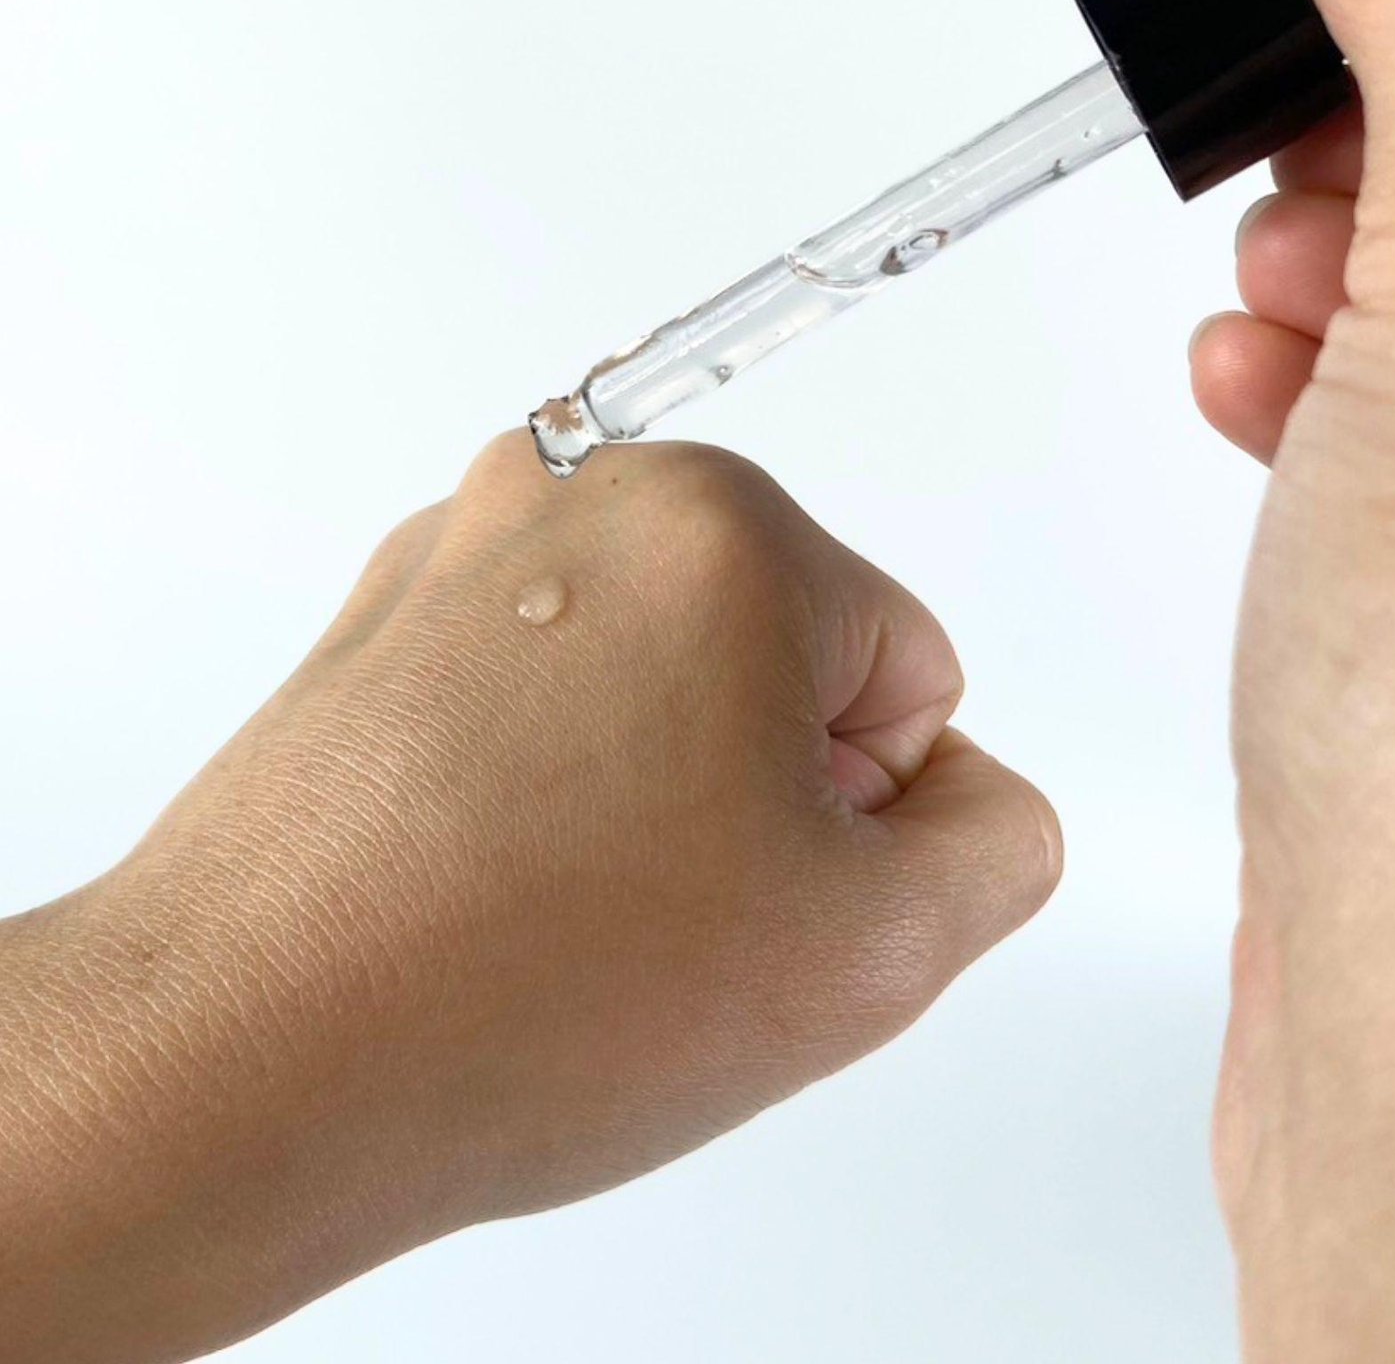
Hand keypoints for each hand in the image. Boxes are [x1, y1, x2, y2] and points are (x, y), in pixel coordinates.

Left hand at [0, 435, 1058, 1363]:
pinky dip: (553, 774)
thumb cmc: (529, 991)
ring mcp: (467, 548)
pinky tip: (498, 876)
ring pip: (664, 676)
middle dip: (760, 784)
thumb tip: (965, 794)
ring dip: (655, 785)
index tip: (752, 884)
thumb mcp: (871, 952)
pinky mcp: (387, 617)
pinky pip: (550, 688)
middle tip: (661, 904)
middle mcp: (582, 492)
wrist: (238, 1056)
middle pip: (782, 655)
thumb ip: (1001, 842)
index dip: (862, 810)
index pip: (909, 669)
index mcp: (720, 524)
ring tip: (567, 899)